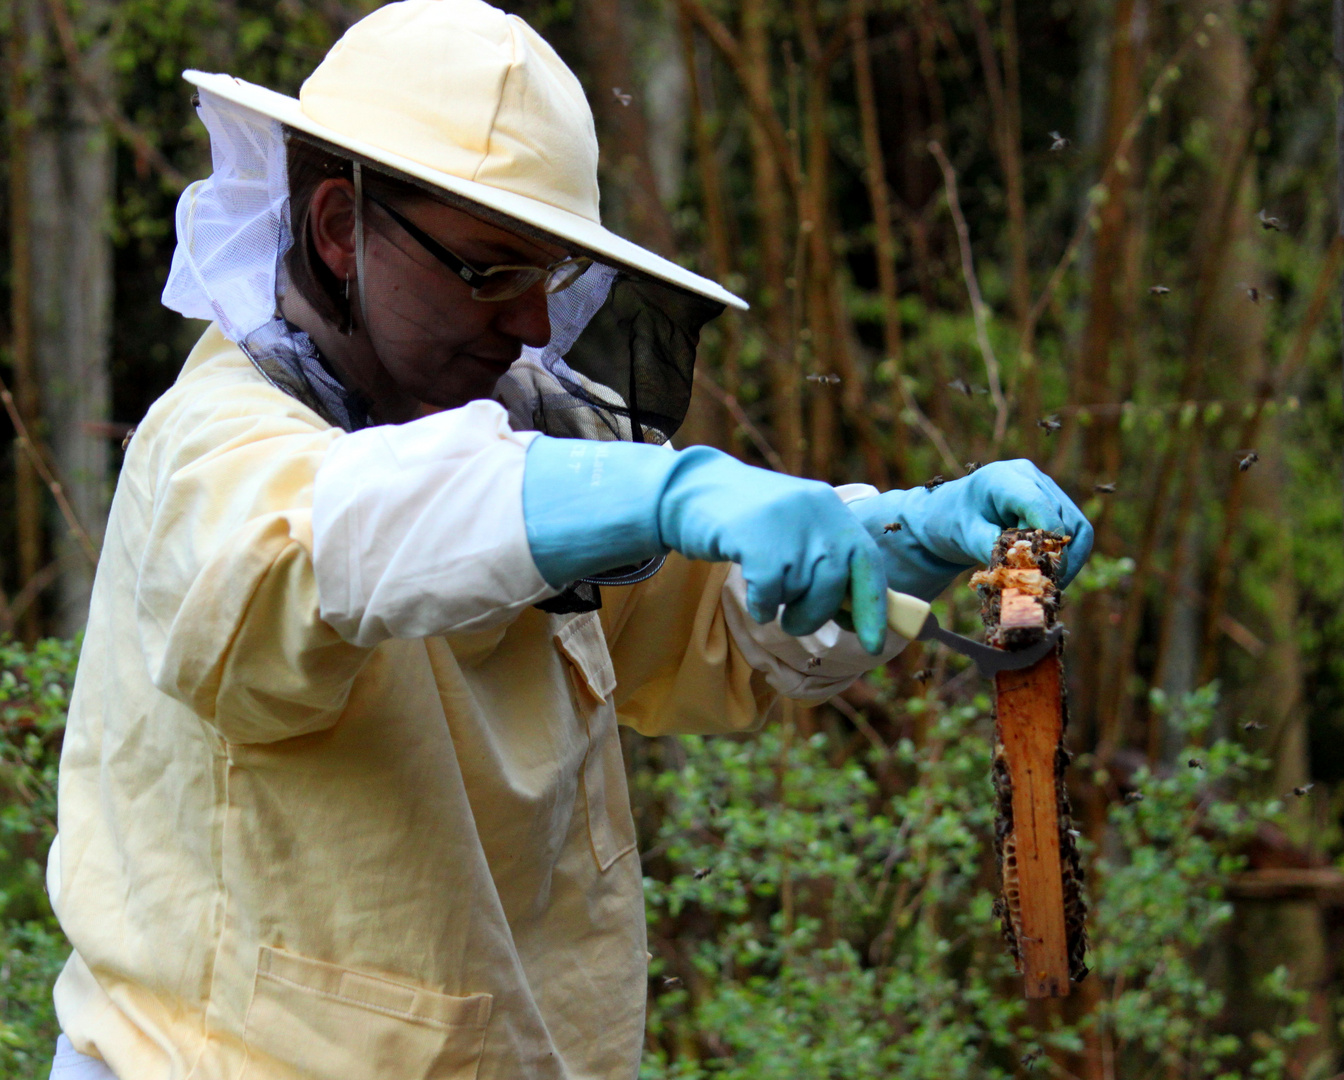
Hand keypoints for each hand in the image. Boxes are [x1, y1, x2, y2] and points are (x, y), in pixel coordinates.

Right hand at [657, 448, 888, 650]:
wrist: (694, 490)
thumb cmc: (750, 521)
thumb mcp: (797, 526)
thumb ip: (826, 558)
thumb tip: (854, 613)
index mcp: (833, 509)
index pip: (867, 563)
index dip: (873, 607)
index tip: (873, 644)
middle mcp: (816, 512)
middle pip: (833, 586)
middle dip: (815, 614)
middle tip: (795, 621)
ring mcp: (786, 524)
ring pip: (799, 593)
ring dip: (781, 604)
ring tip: (765, 584)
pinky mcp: (756, 540)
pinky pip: (769, 596)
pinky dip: (760, 605)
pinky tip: (752, 588)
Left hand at [847, 460, 1092, 600]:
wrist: (950, 514)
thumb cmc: (955, 522)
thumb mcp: (966, 536)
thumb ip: (992, 549)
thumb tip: (1023, 570)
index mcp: (1004, 478)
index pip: (1038, 505)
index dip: (1046, 540)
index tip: (1042, 571)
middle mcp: (1031, 477)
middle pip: (1062, 519)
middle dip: (1054, 556)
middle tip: (1041, 585)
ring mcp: (1046, 487)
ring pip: (1076, 527)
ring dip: (1067, 559)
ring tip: (1047, 582)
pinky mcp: (1055, 503)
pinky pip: (1076, 532)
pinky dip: (1070, 557)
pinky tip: (1052, 575)